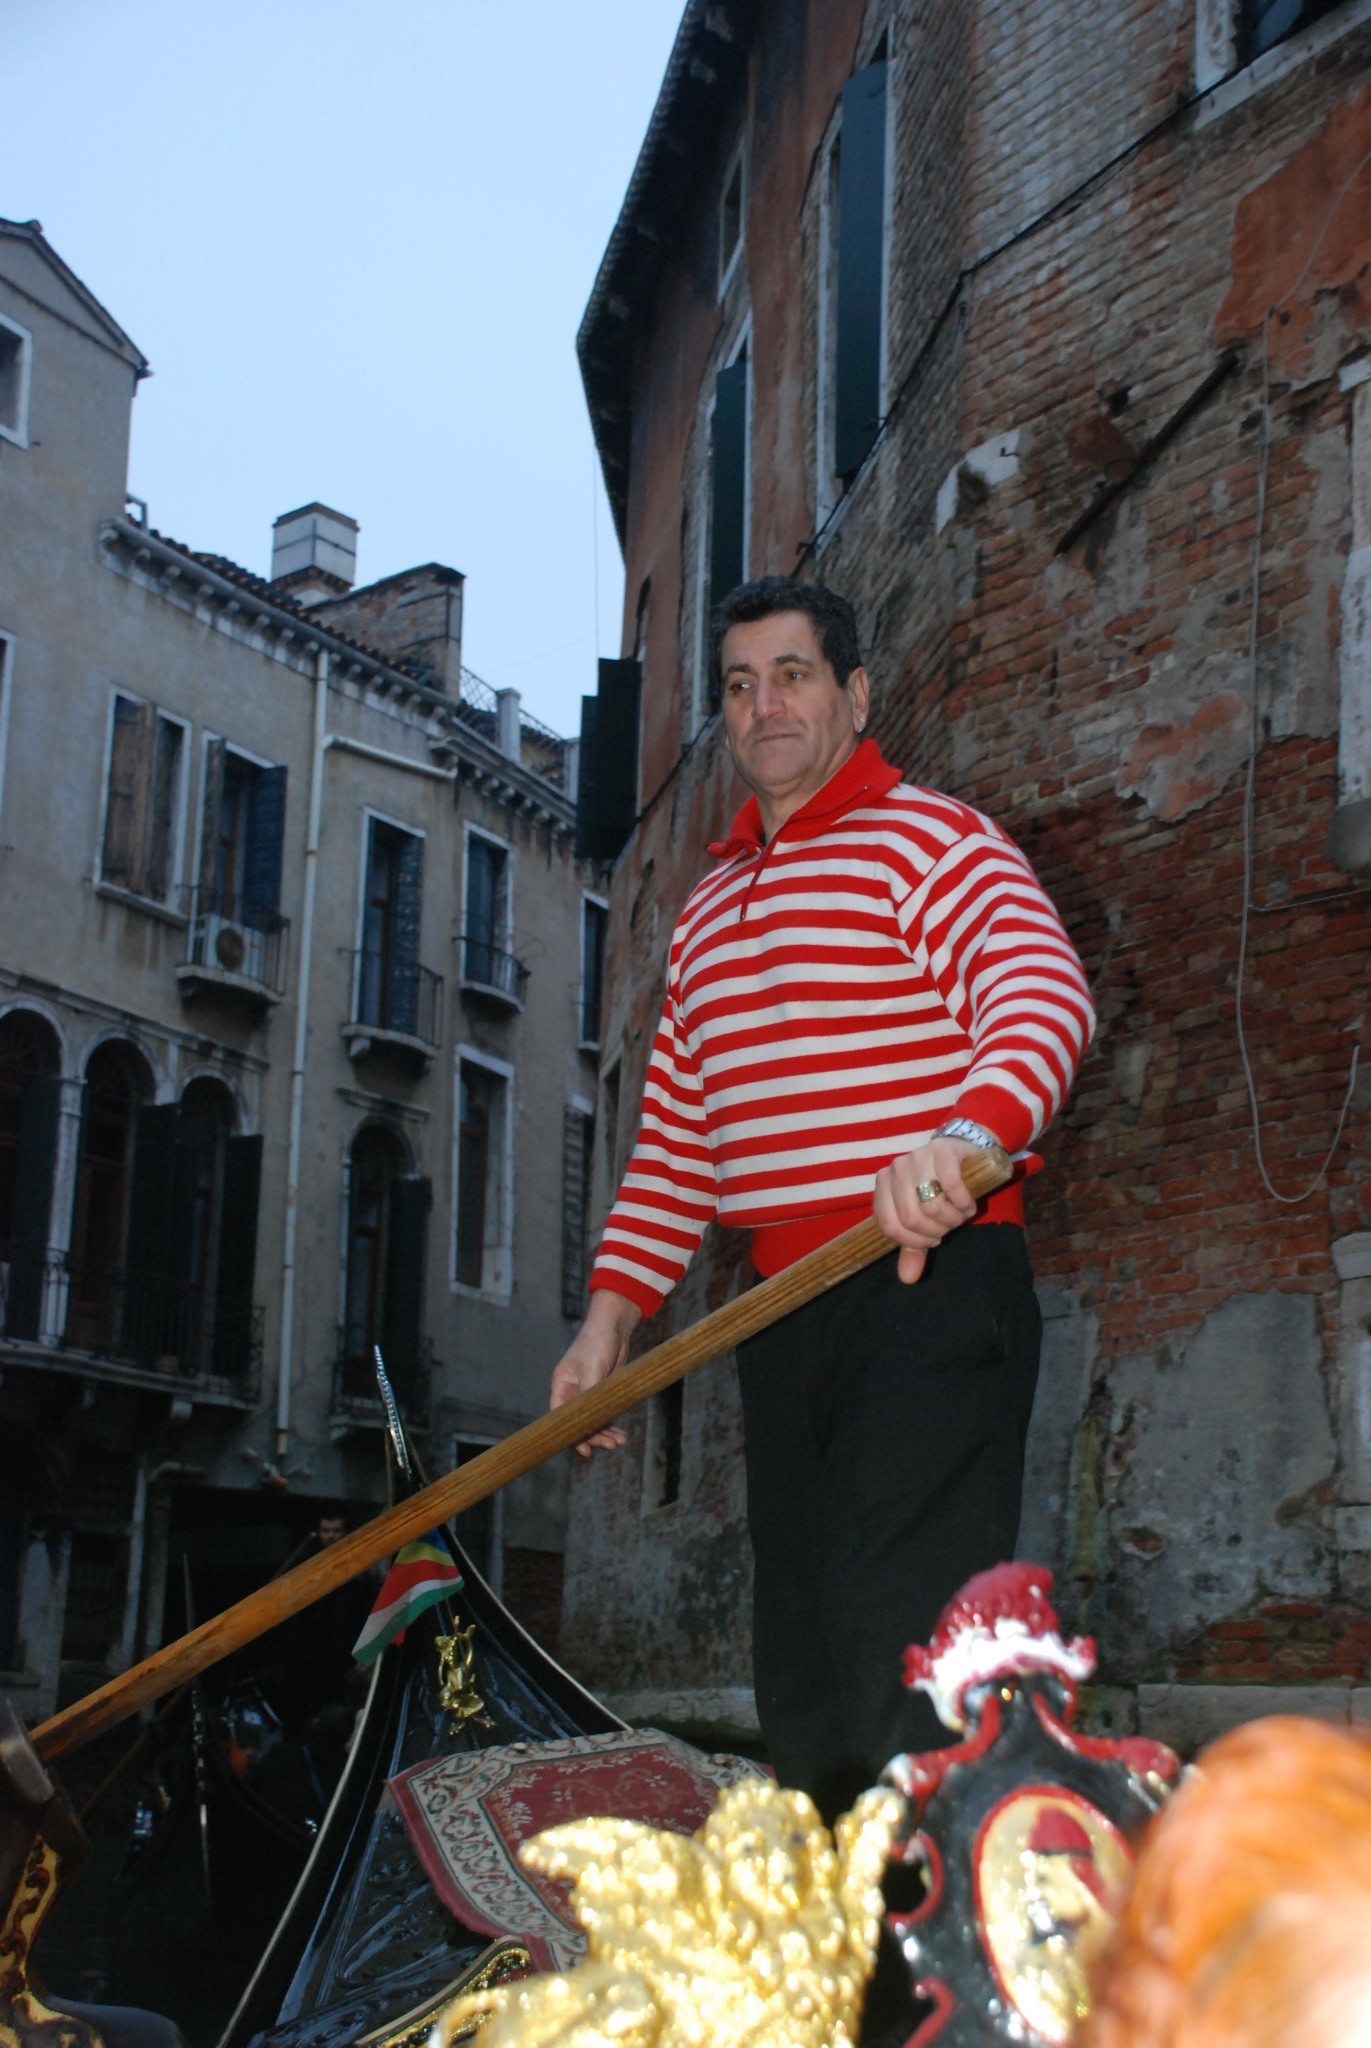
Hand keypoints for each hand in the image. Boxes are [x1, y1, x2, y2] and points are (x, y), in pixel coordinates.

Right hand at [550, 1289, 641, 1455]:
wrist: (614, 1324)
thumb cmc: (597, 1342)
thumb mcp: (593, 1369)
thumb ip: (589, 1394)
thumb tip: (589, 1420)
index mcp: (561, 1385)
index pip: (561, 1417)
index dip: (570, 1436)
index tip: (583, 1451)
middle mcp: (572, 1391)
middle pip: (578, 1422)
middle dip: (594, 1436)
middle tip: (611, 1445)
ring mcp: (587, 1392)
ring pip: (592, 1420)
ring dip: (604, 1432)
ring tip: (620, 1441)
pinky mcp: (601, 1391)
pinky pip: (603, 1413)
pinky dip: (611, 1423)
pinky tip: (620, 1433)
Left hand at [873, 1137, 983, 1284]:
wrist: (961, 1153)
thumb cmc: (939, 1189)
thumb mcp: (924, 1219)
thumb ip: (913, 1247)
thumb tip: (908, 1278)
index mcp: (883, 1185)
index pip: (889, 1226)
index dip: (914, 1241)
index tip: (932, 1240)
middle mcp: (896, 1169)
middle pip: (911, 1219)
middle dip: (936, 1231)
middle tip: (949, 1226)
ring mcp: (918, 1157)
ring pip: (931, 1205)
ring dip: (952, 1218)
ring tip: (960, 1215)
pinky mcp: (942, 1150)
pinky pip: (952, 1185)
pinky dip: (963, 1202)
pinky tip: (968, 1204)